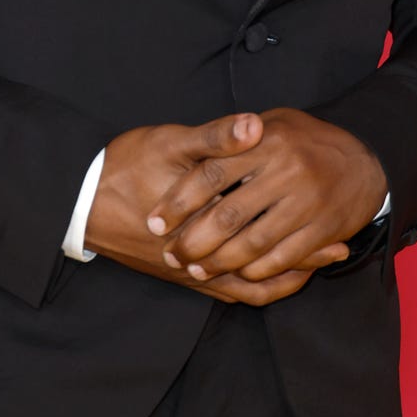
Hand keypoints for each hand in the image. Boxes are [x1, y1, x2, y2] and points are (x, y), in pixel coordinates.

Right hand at [84, 113, 320, 304]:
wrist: (77, 201)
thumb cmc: (124, 166)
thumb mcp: (171, 142)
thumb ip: (217, 137)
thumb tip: (256, 126)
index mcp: (206, 221)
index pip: (268, 235)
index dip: (307, 235)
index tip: (338, 230)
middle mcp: (200, 256)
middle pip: (264, 266)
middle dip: (303, 259)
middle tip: (337, 251)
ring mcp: (189, 270)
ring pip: (246, 285)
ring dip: (281, 275)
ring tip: (312, 267)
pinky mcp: (178, 273)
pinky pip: (226, 290)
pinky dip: (253, 284)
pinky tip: (265, 273)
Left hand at [146, 108, 386, 287]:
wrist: (368, 161)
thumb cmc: (307, 140)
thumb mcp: (273, 123)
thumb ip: (235, 136)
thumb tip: (194, 150)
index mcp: (267, 139)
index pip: (212, 172)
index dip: (179, 200)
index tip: (155, 220)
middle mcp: (286, 170)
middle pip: (228, 213)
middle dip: (193, 239)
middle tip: (169, 253)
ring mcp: (307, 202)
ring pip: (252, 242)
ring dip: (219, 261)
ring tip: (195, 269)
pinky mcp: (323, 229)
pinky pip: (281, 257)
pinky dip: (254, 269)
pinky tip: (234, 273)